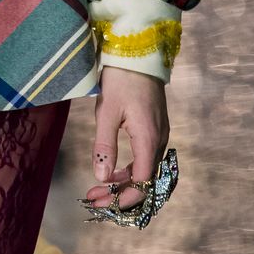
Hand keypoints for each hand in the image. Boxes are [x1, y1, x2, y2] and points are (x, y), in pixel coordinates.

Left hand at [84, 66, 169, 211]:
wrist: (138, 51)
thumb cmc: (121, 78)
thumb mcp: (107, 111)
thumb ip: (105, 146)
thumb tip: (102, 178)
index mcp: (148, 138)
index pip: (142, 181)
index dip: (123, 198)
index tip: (101, 203)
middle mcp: (159, 140)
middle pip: (146, 180)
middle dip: (120, 194)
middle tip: (94, 198)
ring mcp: (159, 134)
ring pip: (146, 170)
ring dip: (124, 183)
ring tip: (99, 188)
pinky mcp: (155, 127)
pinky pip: (146, 158)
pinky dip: (131, 170)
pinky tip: (113, 171)